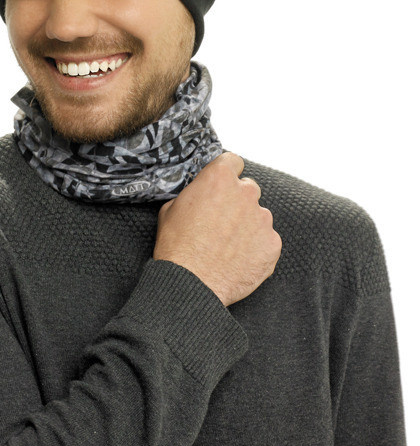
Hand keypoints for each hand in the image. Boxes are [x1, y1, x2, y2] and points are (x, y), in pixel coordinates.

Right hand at [154, 152, 281, 306]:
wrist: (191, 284)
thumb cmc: (176, 246)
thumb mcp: (171, 208)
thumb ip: (194, 194)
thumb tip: (199, 194)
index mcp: (219, 178)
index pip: (233, 161)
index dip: (226, 173)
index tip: (222, 185)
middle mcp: (246, 192)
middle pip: (247, 188)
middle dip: (237, 201)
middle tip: (221, 221)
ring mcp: (262, 218)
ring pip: (258, 215)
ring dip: (247, 225)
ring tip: (228, 245)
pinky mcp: (273, 243)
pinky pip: (267, 239)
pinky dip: (256, 247)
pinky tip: (238, 259)